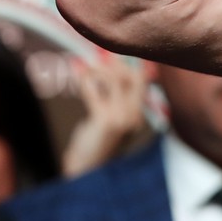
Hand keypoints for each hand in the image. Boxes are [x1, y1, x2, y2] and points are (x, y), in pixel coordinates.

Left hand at [62, 56, 149, 176]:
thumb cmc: (94, 143)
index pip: (143, 81)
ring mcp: (122, 118)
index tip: (117, 51)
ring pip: (115, 81)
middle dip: (116, 63)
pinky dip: (85, 79)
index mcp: (139, 115)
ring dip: (98, 69)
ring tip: (84, 65)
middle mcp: (135, 115)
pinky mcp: (105, 121)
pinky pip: (95, 91)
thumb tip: (108, 67)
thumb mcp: (109, 120)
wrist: (86, 168)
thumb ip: (112, 97)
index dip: (132, 63)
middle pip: (133, 78)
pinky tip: (78, 71)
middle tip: (101, 55)